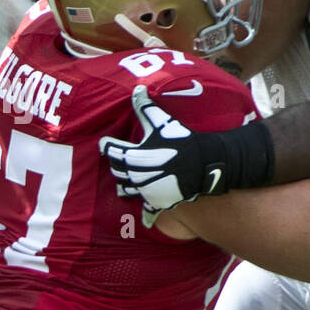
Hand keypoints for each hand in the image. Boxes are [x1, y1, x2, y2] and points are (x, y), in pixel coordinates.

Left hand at [100, 86, 229, 228]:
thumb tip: (137, 88)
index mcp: (132, 157)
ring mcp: (145, 192)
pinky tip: (142, 221)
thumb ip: (145, 107)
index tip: (106, 142)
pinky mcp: (157, 203)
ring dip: (126, 184)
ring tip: (128, 179)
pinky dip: (145, 214)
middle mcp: (135, 176)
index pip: (110, 150)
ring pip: (126, 190)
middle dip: (117, 163)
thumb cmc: (181, 141)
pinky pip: (147, 211)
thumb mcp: (162, 122)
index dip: (108, 145)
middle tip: (119, 157)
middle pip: (116, 170)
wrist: (204, 165)